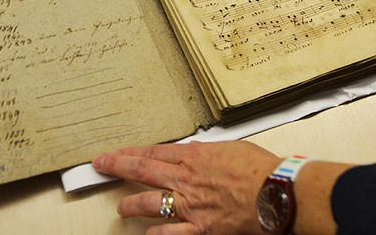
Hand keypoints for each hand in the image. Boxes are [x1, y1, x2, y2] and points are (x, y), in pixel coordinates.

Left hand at [93, 140, 280, 233]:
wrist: (275, 191)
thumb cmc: (260, 168)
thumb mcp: (232, 148)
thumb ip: (209, 152)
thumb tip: (198, 151)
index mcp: (195, 156)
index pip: (153, 152)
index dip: (130, 152)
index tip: (114, 153)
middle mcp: (187, 179)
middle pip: (143, 170)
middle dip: (117, 167)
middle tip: (101, 166)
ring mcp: (190, 205)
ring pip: (149, 204)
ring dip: (130, 205)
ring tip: (121, 208)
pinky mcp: (200, 228)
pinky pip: (170, 234)